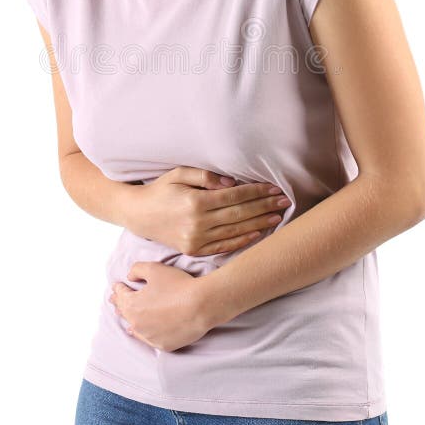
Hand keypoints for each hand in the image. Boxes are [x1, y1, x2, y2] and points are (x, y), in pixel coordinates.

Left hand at [109, 262, 212, 351]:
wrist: (200, 306)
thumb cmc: (177, 285)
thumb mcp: (154, 269)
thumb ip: (137, 269)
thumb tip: (129, 276)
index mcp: (132, 305)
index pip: (121, 294)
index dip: (118, 288)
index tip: (116, 285)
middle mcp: (137, 324)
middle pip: (124, 312)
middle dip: (120, 304)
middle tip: (114, 300)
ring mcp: (149, 337)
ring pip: (134, 327)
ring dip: (130, 319)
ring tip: (125, 317)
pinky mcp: (163, 345)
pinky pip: (148, 339)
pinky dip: (142, 333)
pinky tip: (139, 332)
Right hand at [122, 166, 287, 255]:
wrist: (139, 214)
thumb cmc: (161, 189)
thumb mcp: (178, 174)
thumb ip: (204, 176)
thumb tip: (230, 183)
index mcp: (196, 203)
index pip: (235, 197)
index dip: (257, 192)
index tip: (274, 188)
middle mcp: (197, 224)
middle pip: (240, 215)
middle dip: (264, 207)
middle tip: (285, 201)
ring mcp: (196, 240)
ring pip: (235, 232)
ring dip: (259, 223)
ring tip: (277, 216)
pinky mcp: (194, 250)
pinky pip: (224, 247)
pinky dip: (243, 240)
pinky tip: (258, 233)